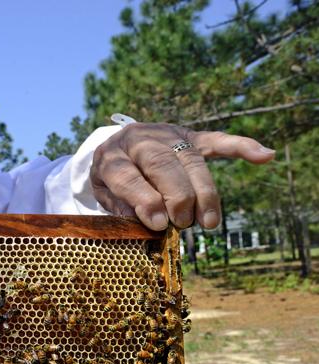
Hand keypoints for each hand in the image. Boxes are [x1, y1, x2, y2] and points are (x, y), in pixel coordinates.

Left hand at [90, 122, 274, 230]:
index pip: (128, 176)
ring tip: (207, 222)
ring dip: (203, 192)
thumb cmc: (111, 180)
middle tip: (183, 224)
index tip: (159, 224)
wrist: (115, 147)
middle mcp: (139, 139)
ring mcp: (166, 135)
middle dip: (177, 197)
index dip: (145, 201)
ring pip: (191, 160)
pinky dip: (241, 147)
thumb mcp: (103, 194)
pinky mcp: (188, 136)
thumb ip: (121, 206)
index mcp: (111, 156)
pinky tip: (264, 155)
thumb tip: (150, 221)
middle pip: (163, 165)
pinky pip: (216, 141)